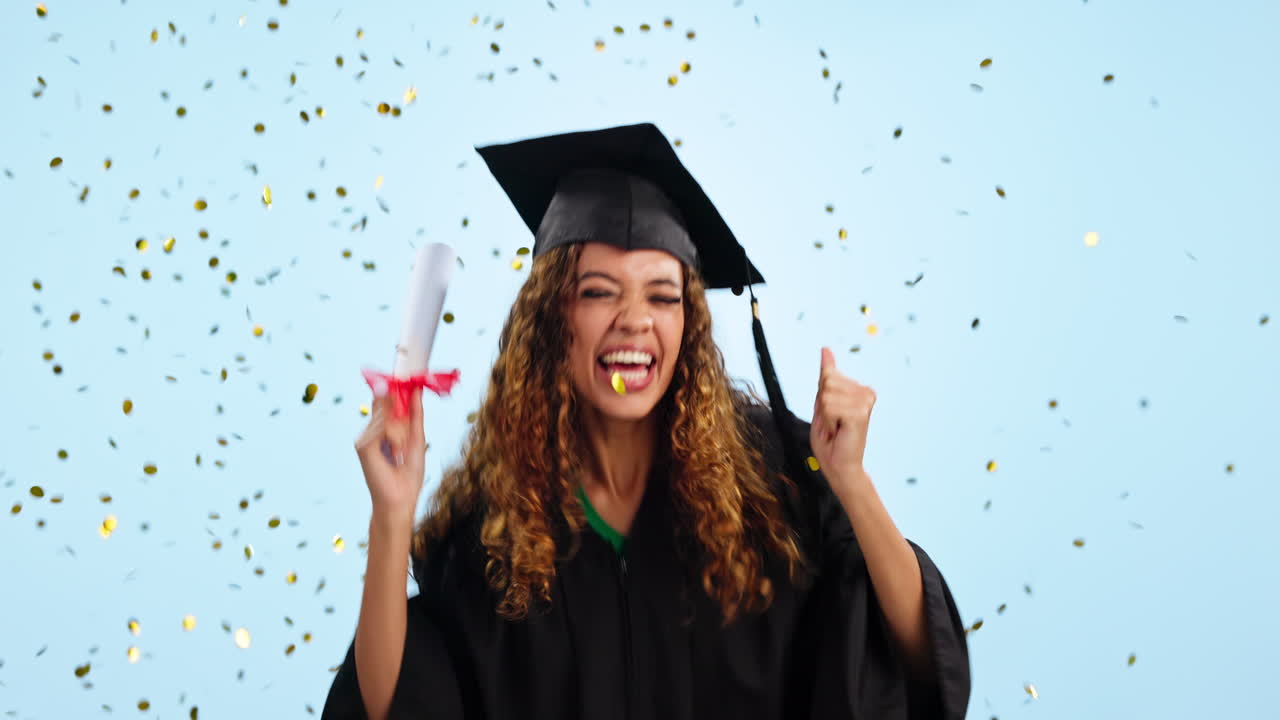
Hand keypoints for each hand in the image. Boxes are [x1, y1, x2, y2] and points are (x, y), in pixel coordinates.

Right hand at [354, 385, 426, 524]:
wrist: (401, 498)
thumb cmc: (409, 474)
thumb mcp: (417, 439)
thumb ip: (415, 414)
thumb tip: (415, 389)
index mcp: (383, 428)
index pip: (385, 400)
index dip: (393, 388)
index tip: (406, 373)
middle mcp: (371, 430)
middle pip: (388, 405)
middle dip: (403, 421)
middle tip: (403, 445)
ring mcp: (365, 436)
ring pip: (388, 416)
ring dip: (401, 434)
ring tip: (400, 454)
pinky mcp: (362, 444)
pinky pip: (383, 426)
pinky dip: (395, 438)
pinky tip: (394, 454)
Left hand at [811, 347, 875, 487]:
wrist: (839, 465)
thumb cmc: (831, 439)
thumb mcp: (823, 402)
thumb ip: (826, 376)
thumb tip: (826, 349)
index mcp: (859, 388)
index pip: (828, 374)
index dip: (821, 396)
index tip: (830, 414)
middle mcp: (866, 392)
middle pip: (826, 380)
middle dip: (821, 404)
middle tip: (831, 423)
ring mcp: (865, 401)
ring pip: (826, 394)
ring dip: (824, 415)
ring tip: (835, 428)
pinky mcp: (861, 412)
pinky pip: (829, 406)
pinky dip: (827, 421)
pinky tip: (838, 430)